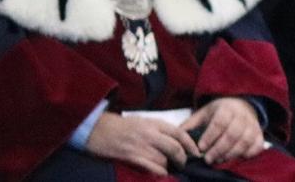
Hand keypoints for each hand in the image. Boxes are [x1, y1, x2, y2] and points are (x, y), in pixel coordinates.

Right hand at [84, 111, 198, 174]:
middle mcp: (149, 134)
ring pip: (163, 159)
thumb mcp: (144, 121)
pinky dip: (160, 171)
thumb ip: (159, 130)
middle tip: (184, 163)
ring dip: (169, 165)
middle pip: (174, 148)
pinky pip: (151, 167)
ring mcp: (140, 146)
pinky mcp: (131, 156)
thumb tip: (176, 141)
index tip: (196, 152)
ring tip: (171, 167)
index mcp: (154, 123)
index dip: (190, 144)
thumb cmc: (122, 126)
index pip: (179, 133)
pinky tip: (162, 172)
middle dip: (182, 158)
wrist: (97, 129)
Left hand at [182, 97, 265, 165]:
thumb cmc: (219, 112)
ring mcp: (253, 125)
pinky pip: (257, 145)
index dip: (210, 136)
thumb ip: (190, 125)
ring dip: (231, 153)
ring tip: (219, 160)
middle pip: (233, 134)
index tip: (201, 148)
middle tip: (208, 159)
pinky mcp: (259, 134)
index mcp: (226, 108)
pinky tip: (236, 158)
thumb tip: (175, 137)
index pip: (220, 122)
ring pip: (245, 141)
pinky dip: (248, 154)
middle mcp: (242, 115)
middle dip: (219, 149)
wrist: (242, 105)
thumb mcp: (203, 113)